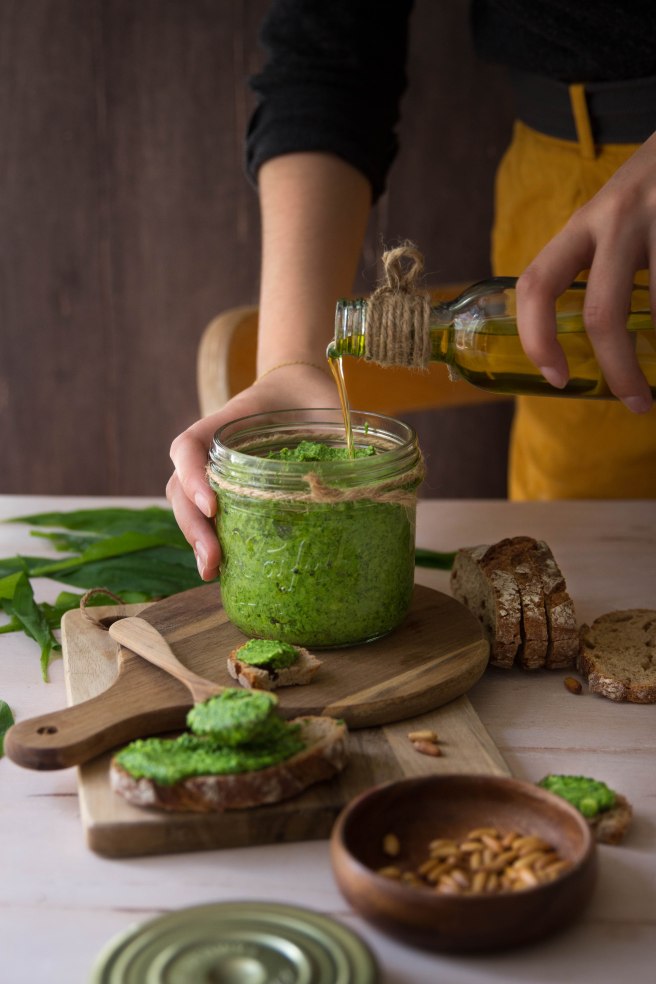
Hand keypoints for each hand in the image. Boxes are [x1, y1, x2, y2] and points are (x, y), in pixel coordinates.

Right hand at [167, 366, 337, 579]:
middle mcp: (215, 449)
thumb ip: (348, 430)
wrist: (299, 388)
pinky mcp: (231, 492)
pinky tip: (223, 569)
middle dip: (193, 526)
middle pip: (180, 486)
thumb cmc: (312, 396)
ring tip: (212, 571)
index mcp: (230, 421)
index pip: (189, 445)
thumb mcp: (328, 405)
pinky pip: (208, 516)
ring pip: (187, 506)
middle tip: (213, 560)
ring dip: (196, 540)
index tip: (214, 505)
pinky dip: (211, 541)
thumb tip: (387, 471)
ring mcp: (218, 471)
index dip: (194, 475)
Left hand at [515, 130, 655, 412]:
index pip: (536, 285)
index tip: (556, 377)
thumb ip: (597, 262)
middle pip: (602, 314)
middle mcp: (616, 218)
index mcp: (583, 223)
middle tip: (636, 401)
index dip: (536, 337)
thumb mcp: (616, 214)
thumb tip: (595, 342)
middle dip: (618, 369)